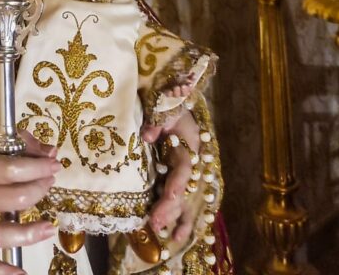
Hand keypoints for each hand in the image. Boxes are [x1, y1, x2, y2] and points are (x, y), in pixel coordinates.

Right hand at [0, 127, 58, 274]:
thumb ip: (19, 141)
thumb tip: (50, 153)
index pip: (12, 169)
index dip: (38, 167)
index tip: (53, 164)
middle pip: (14, 198)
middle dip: (39, 188)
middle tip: (48, 180)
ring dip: (29, 231)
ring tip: (48, 226)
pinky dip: (0, 271)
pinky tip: (21, 274)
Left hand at [143, 110, 200, 245]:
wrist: (176, 101)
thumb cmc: (169, 104)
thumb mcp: (164, 107)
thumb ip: (156, 122)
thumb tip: (147, 137)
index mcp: (189, 145)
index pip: (184, 168)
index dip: (177, 182)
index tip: (170, 196)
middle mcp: (191, 162)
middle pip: (182, 189)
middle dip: (170, 207)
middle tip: (155, 223)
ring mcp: (187, 172)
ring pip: (185, 199)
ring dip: (174, 217)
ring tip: (163, 233)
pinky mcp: (178, 176)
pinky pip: (182, 200)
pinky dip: (180, 219)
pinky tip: (174, 236)